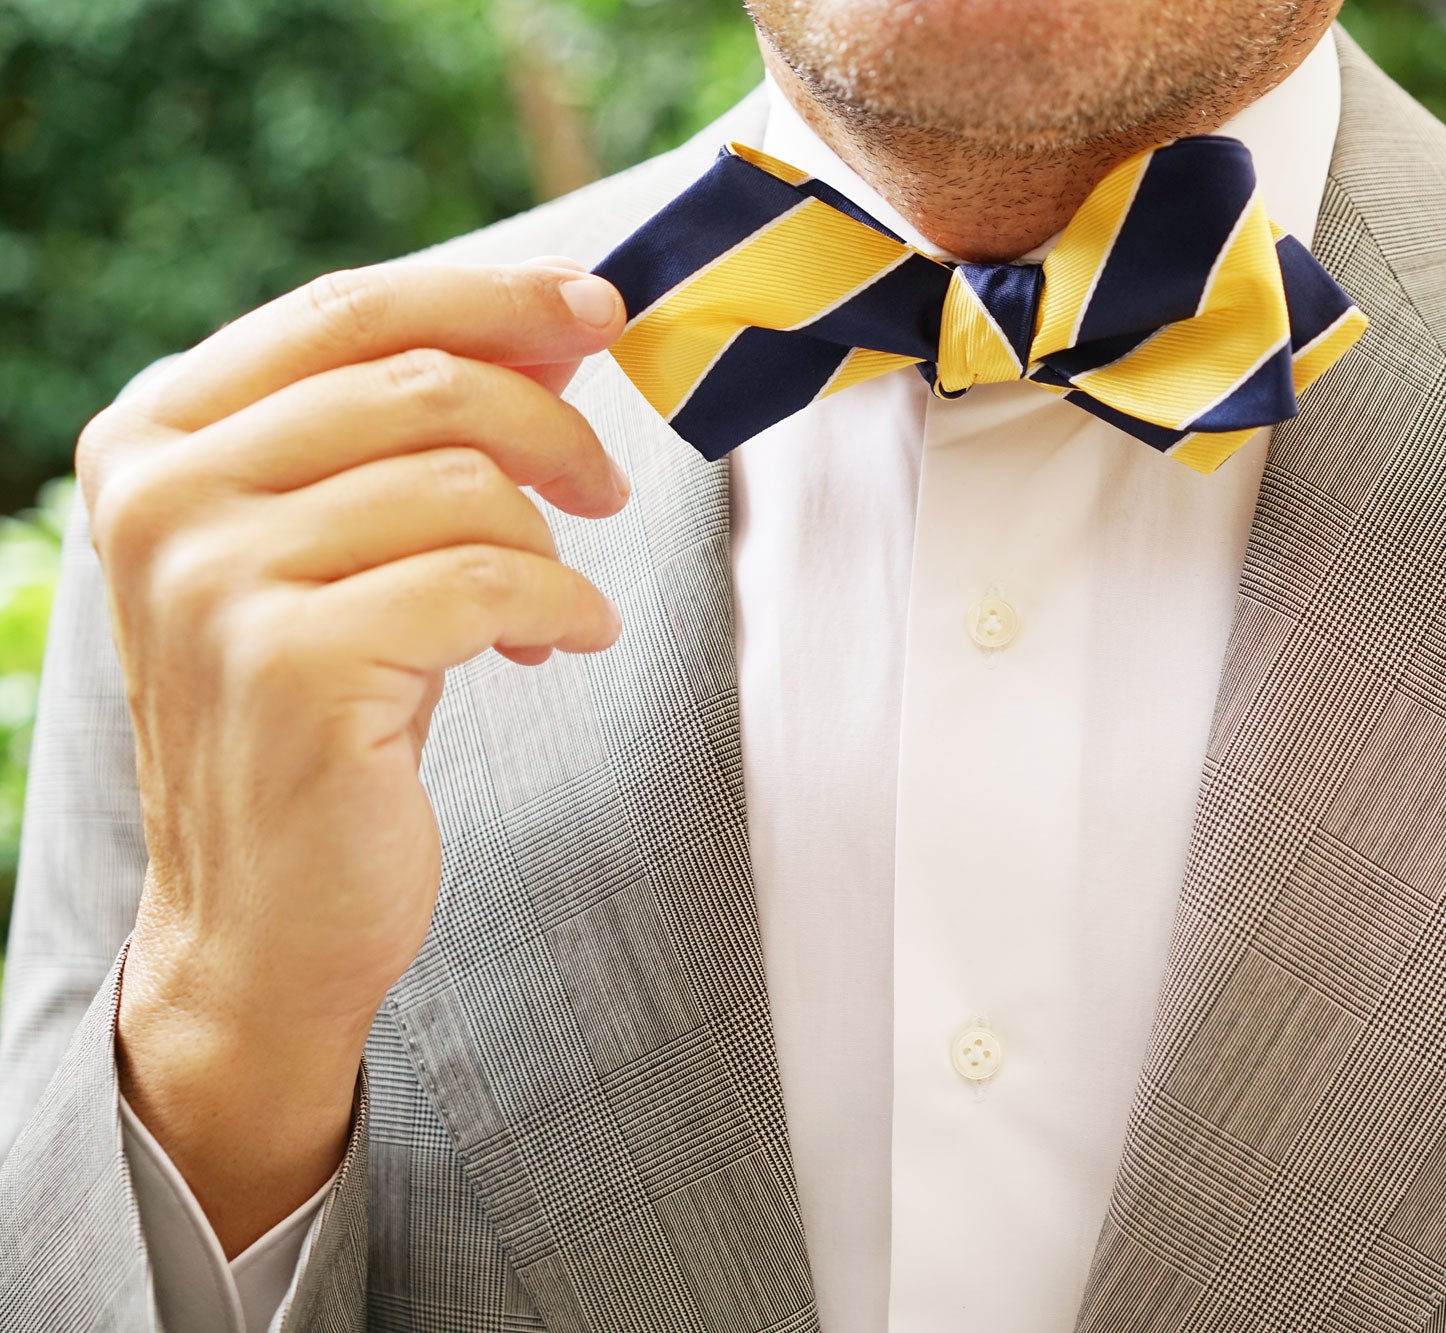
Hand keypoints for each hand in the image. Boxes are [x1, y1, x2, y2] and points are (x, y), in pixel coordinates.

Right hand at [83, 258, 628, 1253]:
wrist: (264, 918)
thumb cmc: (322, 714)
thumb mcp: (340, 549)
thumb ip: (408, 432)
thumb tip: (558, 320)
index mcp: (156, 438)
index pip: (346, 309)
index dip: (490, 293)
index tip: (597, 307)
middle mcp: (163, 496)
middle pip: (418, 380)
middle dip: (549, 421)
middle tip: (607, 486)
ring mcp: (215, 582)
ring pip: (461, 481)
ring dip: (550, 537)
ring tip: (557, 602)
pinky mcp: (294, 667)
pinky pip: (488, 578)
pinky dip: (561, 603)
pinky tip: (565, 640)